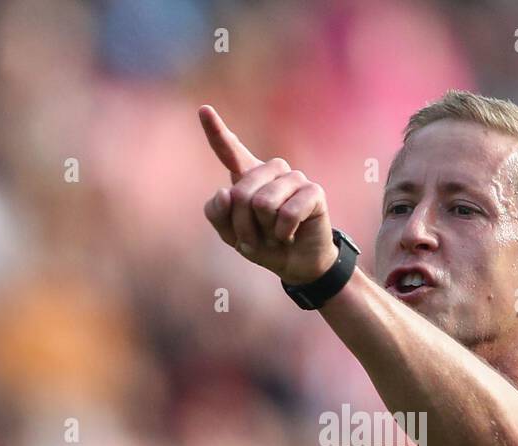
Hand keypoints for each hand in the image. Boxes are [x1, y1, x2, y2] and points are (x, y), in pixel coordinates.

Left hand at [199, 105, 338, 286]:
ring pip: (264, 203)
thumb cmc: (263, 244)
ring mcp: (294, 178)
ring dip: (265, 231)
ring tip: (275, 235)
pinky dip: (284, 234)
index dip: (216, 131)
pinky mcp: (313, 191)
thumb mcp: (231, 234)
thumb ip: (217, 214)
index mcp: (248, 176)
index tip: (203, 110)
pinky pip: (287, 214)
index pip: (229, 151)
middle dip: (244, 225)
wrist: (296, 264)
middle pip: (241, 193)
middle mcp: (271, 171)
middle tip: (257, 238)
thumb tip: (225, 192)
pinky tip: (290, 235)